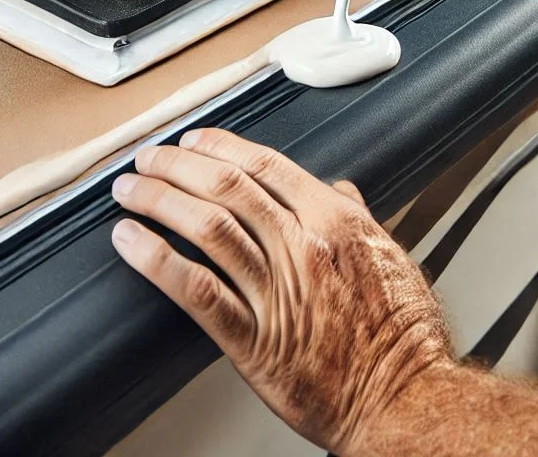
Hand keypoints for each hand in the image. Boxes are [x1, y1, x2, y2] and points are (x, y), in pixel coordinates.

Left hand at [111, 128, 453, 454]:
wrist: (405, 398)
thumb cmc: (401, 332)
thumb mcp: (387, 254)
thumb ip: (356, 215)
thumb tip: (339, 188)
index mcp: (334, 220)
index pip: (266, 165)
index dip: (221, 146)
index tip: (194, 140)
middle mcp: (303, 246)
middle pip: (228, 186)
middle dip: (179, 165)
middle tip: (151, 158)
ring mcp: (278, 292)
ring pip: (208, 227)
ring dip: (160, 200)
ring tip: (132, 190)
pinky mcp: (255, 341)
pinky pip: (198, 291)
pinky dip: (158, 260)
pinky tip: (132, 242)